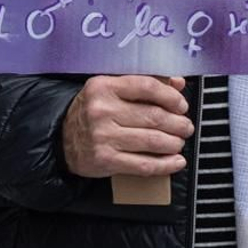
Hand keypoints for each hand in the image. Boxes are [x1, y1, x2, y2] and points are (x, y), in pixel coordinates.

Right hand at [62, 75, 192, 177]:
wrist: (62, 140)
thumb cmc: (93, 111)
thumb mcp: (112, 89)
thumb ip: (145, 82)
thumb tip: (178, 83)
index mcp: (104, 86)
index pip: (146, 87)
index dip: (170, 97)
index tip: (181, 105)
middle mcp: (102, 110)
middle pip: (153, 116)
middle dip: (177, 123)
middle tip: (186, 127)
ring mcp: (103, 137)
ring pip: (152, 140)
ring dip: (174, 143)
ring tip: (180, 142)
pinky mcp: (106, 160)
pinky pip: (143, 164)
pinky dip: (165, 165)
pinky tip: (176, 162)